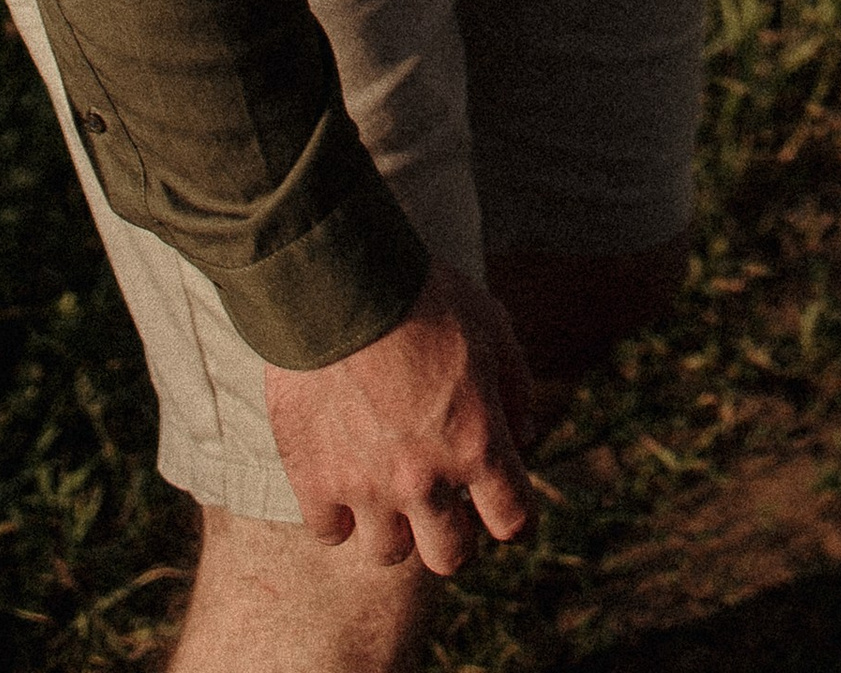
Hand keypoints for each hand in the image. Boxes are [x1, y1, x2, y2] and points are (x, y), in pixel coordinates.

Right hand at [265, 258, 534, 571]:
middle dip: (454, 535)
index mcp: (478, 444)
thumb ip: (515, 387)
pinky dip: (339, 515)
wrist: (340, 282)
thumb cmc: (425, 296)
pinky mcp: (315, 482)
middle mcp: (426, 480)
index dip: (513, 518)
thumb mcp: (492, 326)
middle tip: (445, 505)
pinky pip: (331, 533)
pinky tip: (344, 481)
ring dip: (396, 527)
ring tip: (391, 489)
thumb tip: (525, 437)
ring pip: (388, 554)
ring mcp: (368, 488)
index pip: (512, 521)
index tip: (502, 508)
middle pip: (450, 557)